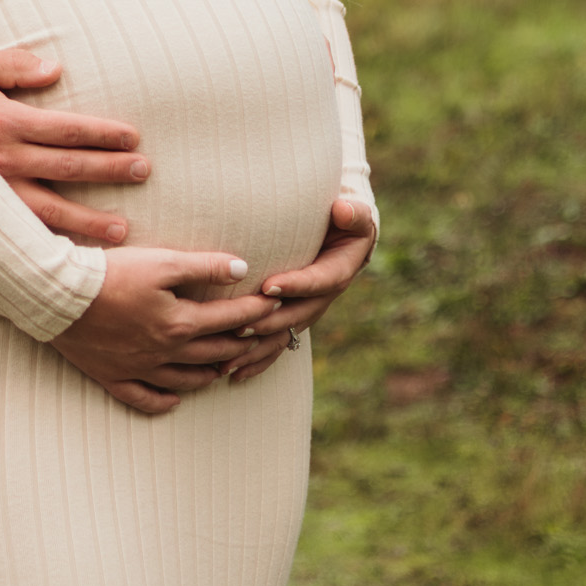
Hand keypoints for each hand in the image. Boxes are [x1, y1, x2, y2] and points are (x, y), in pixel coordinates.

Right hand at [0, 49, 148, 245]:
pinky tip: (74, 254)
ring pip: (52, 212)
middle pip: (70, 168)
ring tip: (123, 230)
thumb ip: (13, 65)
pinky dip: (51, 245)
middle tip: (142, 171)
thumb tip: (55, 69)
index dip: (104, 134)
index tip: (132, 138)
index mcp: (6, 121)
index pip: (69, 129)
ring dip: (90, 222)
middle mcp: (4, 160)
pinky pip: (23, 233)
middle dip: (110, 170)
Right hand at [48, 248, 281, 414]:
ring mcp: (140, 369)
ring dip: (210, 373)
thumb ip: (203, 266)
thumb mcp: (161, 261)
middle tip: (258, 338)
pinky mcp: (113, 377)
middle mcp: (165, 352)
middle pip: (215, 353)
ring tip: (223, 366)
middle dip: (243, 344)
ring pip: (187, 381)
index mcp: (180, 323)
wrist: (58, 297)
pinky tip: (175, 399)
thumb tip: (243, 267)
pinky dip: (164, 401)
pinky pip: (145, 399)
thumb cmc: (110, 273)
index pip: (231, 319)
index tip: (274, 304)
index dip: (256, 311)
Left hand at [224, 197, 377, 383]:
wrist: (341, 239)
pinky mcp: (292, 320)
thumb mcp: (355, 215)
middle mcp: (322, 298)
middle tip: (240, 325)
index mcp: (338, 272)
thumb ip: (354, 213)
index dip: (296, 285)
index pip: (319, 281)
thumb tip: (343, 210)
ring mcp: (306, 312)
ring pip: (283, 336)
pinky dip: (257, 362)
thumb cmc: (344, 221)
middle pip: (297, 314)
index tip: (268, 285)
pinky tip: (233, 375)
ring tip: (229, 358)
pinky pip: (276, 346)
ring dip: (257, 349)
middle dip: (268, 322)